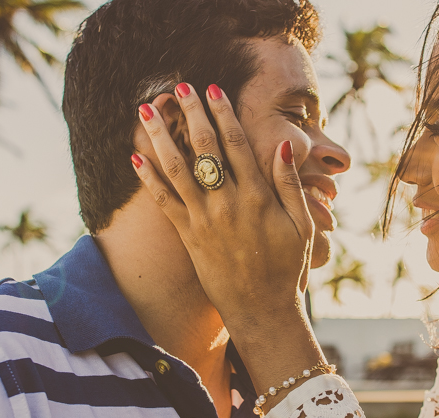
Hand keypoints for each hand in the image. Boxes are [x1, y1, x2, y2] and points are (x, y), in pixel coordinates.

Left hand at [131, 83, 311, 331]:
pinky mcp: (189, 237)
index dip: (223, 113)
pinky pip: (164, 202)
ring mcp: (205, 220)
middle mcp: (228, 204)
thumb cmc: (288, 268)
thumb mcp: (302, 226)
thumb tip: (285, 144)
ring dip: (160, 137)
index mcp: (258, 197)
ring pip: (177, 169)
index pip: (237, 144)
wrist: (262, 310)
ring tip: (146, 111)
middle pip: (205, 149)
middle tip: (178, 87)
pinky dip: (148, 178)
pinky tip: (135, 156)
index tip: (213, 88)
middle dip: (191, 114)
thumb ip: (291, 184)